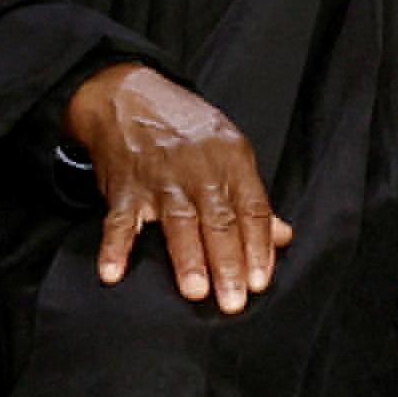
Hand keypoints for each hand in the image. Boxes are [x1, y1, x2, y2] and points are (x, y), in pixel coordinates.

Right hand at [64, 63, 291, 315]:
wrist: (129, 95)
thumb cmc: (186, 127)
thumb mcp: (229, 149)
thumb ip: (252, 197)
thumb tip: (284, 237)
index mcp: (232, 161)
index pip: (253, 209)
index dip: (258, 247)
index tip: (260, 282)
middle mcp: (199, 171)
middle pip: (219, 221)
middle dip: (228, 263)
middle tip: (234, 302)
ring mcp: (160, 179)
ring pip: (178, 222)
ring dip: (187, 258)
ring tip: (196, 291)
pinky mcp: (125, 186)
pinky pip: (119, 220)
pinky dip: (114, 246)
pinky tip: (113, 273)